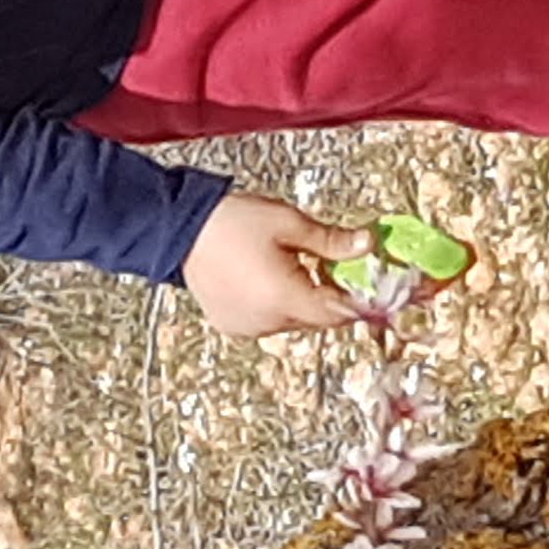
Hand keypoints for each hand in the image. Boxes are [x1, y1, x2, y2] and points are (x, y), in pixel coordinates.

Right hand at [180, 192, 373, 338]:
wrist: (177, 228)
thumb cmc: (232, 222)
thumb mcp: (288, 223)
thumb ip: (331, 241)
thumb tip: (368, 245)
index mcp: (285, 298)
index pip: (340, 313)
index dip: (360, 299)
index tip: (371, 283)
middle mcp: (267, 322)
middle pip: (318, 318)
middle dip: (330, 294)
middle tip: (330, 264)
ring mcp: (248, 327)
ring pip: (294, 320)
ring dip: (302, 299)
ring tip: (290, 265)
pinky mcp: (233, 326)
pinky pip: (268, 321)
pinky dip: (275, 304)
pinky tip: (265, 277)